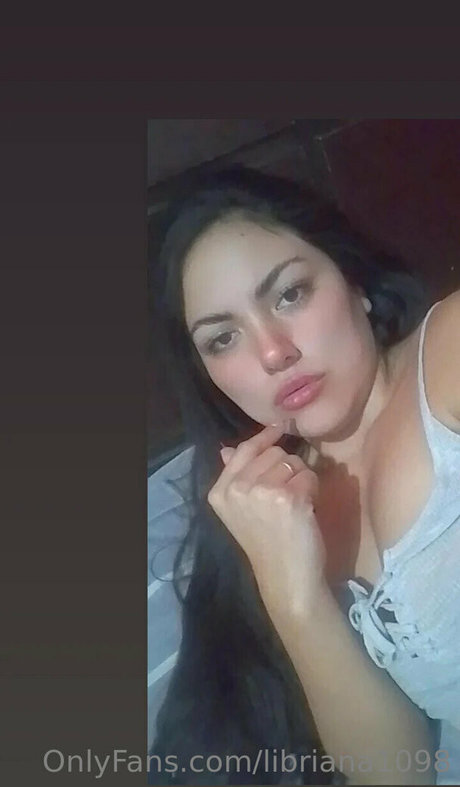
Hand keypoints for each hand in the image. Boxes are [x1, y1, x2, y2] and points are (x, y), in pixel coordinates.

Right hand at [208, 425, 326, 626]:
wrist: (286, 577)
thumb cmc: (265, 543)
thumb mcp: (240, 509)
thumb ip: (234, 476)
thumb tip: (226, 448)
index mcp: (220, 492)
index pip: (243, 450)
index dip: (263, 438)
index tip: (278, 429)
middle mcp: (237, 489)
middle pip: (273, 453)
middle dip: (286, 468)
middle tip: (287, 496)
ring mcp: (262, 493)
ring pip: (293, 462)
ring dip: (301, 479)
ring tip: (295, 505)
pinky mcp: (289, 498)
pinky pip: (309, 476)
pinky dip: (313, 490)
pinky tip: (306, 511)